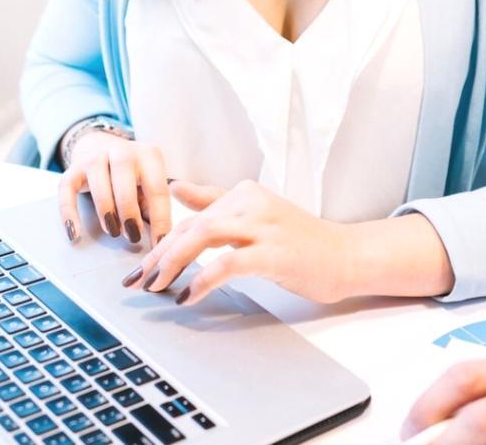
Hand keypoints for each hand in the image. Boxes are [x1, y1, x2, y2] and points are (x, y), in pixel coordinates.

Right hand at [58, 131, 170, 247]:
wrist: (99, 145)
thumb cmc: (131, 175)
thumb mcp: (148, 183)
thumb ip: (153, 206)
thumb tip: (159, 240)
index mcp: (148, 155)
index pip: (157, 188)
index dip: (160, 218)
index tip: (160, 243)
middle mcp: (122, 151)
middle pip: (124, 177)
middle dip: (129, 210)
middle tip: (133, 236)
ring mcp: (95, 157)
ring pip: (98, 181)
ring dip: (106, 209)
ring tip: (112, 231)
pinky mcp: (73, 168)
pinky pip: (67, 189)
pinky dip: (69, 212)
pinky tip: (75, 233)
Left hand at [123, 179, 355, 304]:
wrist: (346, 256)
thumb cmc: (300, 241)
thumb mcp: (255, 216)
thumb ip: (215, 203)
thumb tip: (175, 188)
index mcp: (243, 192)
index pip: (190, 216)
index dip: (160, 242)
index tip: (139, 267)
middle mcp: (250, 202)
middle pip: (190, 226)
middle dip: (158, 256)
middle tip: (138, 282)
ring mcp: (263, 226)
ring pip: (202, 236)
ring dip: (172, 263)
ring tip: (158, 287)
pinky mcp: (274, 252)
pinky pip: (227, 263)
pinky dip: (202, 280)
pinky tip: (189, 297)